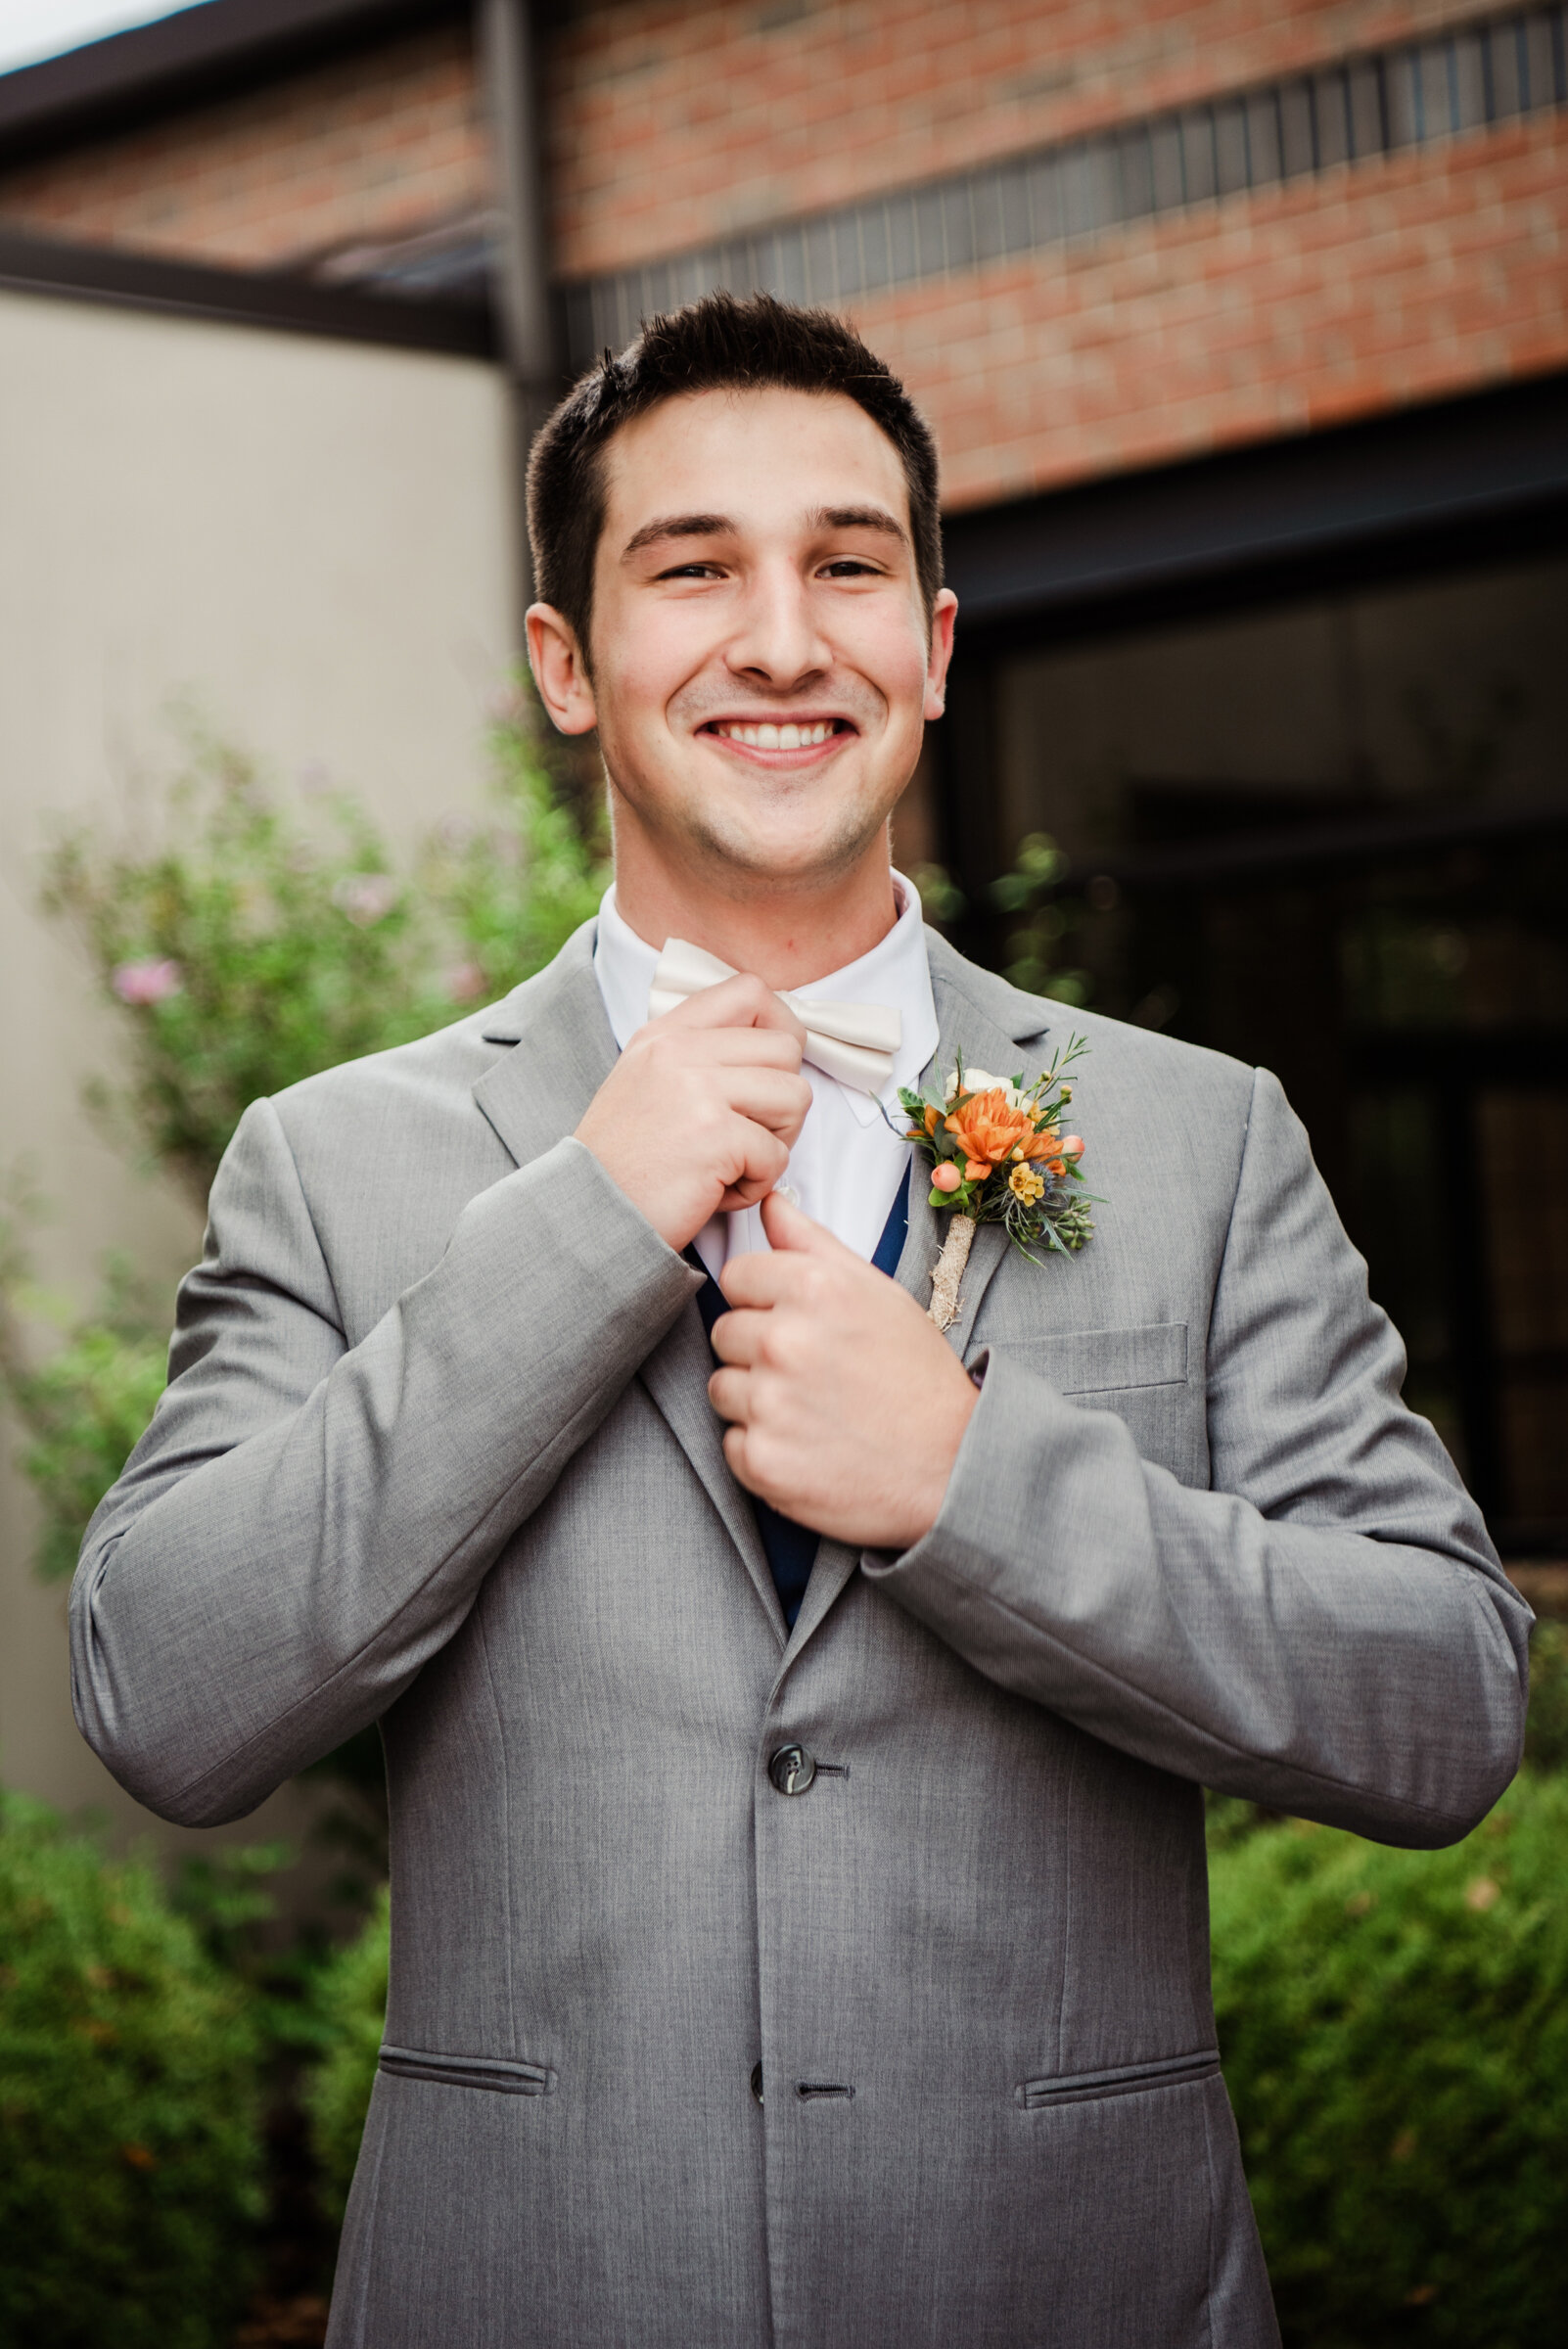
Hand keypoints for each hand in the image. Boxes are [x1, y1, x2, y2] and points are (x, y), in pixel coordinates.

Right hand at [575, 975, 811, 1251]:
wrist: (585, 1215)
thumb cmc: (623, 1163)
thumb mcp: (646, 1082)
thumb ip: (699, 1055)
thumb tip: (776, 1044)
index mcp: (666, 1033)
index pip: (751, 991)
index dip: (779, 1028)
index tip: (769, 1070)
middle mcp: (680, 1050)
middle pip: (786, 1048)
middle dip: (782, 1101)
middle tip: (747, 1136)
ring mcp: (698, 1089)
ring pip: (795, 1097)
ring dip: (776, 1141)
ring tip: (732, 1163)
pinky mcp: (715, 1135)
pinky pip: (777, 1155)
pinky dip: (757, 1184)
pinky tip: (716, 1191)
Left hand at [708, 1190, 978, 1550]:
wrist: (952, 1467)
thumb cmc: (916, 1377)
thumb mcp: (878, 1293)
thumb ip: (813, 1244)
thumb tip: (770, 1203)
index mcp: (815, 1288)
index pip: (736, 1276)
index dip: (763, 1300)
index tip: (795, 1323)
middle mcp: (786, 1340)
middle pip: (724, 1332)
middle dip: (757, 1351)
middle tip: (811, 1373)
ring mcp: (771, 1403)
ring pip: (721, 1388)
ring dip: (755, 1400)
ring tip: (811, 1410)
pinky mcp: (762, 1460)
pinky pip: (731, 1442)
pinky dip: (762, 1448)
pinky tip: (807, 1447)